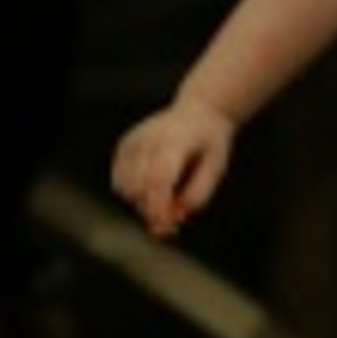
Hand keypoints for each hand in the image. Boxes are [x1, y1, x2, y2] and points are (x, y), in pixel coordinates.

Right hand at [110, 100, 236, 237]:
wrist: (199, 111)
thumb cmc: (210, 142)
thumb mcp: (217, 167)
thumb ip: (199, 193)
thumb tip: (176, 215)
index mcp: (176, 139)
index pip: (158, 177)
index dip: (159, 207)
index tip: (169, 227)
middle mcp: (149, 137)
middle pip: (139, 187)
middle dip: (155, 210)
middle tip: (177, 216)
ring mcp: (133, 140)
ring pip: (125, 189)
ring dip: (144, 203)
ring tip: (169, 197)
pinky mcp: (124, 146)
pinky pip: (120, 183)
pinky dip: (134, 193)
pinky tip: (154, 188)